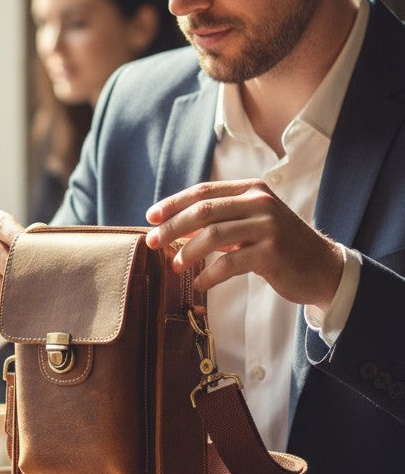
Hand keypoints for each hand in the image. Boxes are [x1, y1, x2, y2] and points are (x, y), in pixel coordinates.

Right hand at [0, 207, 24, 338]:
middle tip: (28, 280)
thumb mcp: (18, 245)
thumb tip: (42, 236)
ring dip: (2, 288)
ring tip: (18, 295)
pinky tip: (5, 306)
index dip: (17, 237)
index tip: (33, 251)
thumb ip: (30, 239)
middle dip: (10, 267)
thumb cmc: (9, 257)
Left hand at [145, 179, 343, 308]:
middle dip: (172, 227)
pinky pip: (230, 263)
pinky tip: (200, 283)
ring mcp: (268, 226)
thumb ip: (221, 219)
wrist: (323, 268)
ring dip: (188, 252)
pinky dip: (209, 274)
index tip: (150, 217)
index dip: (173, 203)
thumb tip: (176, 226)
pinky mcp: (272, 252)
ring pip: (213, 236)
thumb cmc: (280, 247)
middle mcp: (259, 203)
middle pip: (203, 211)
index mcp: (251, 190)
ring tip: (176, 266)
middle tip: (152, 242)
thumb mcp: (252, 224)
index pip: (203, 192)